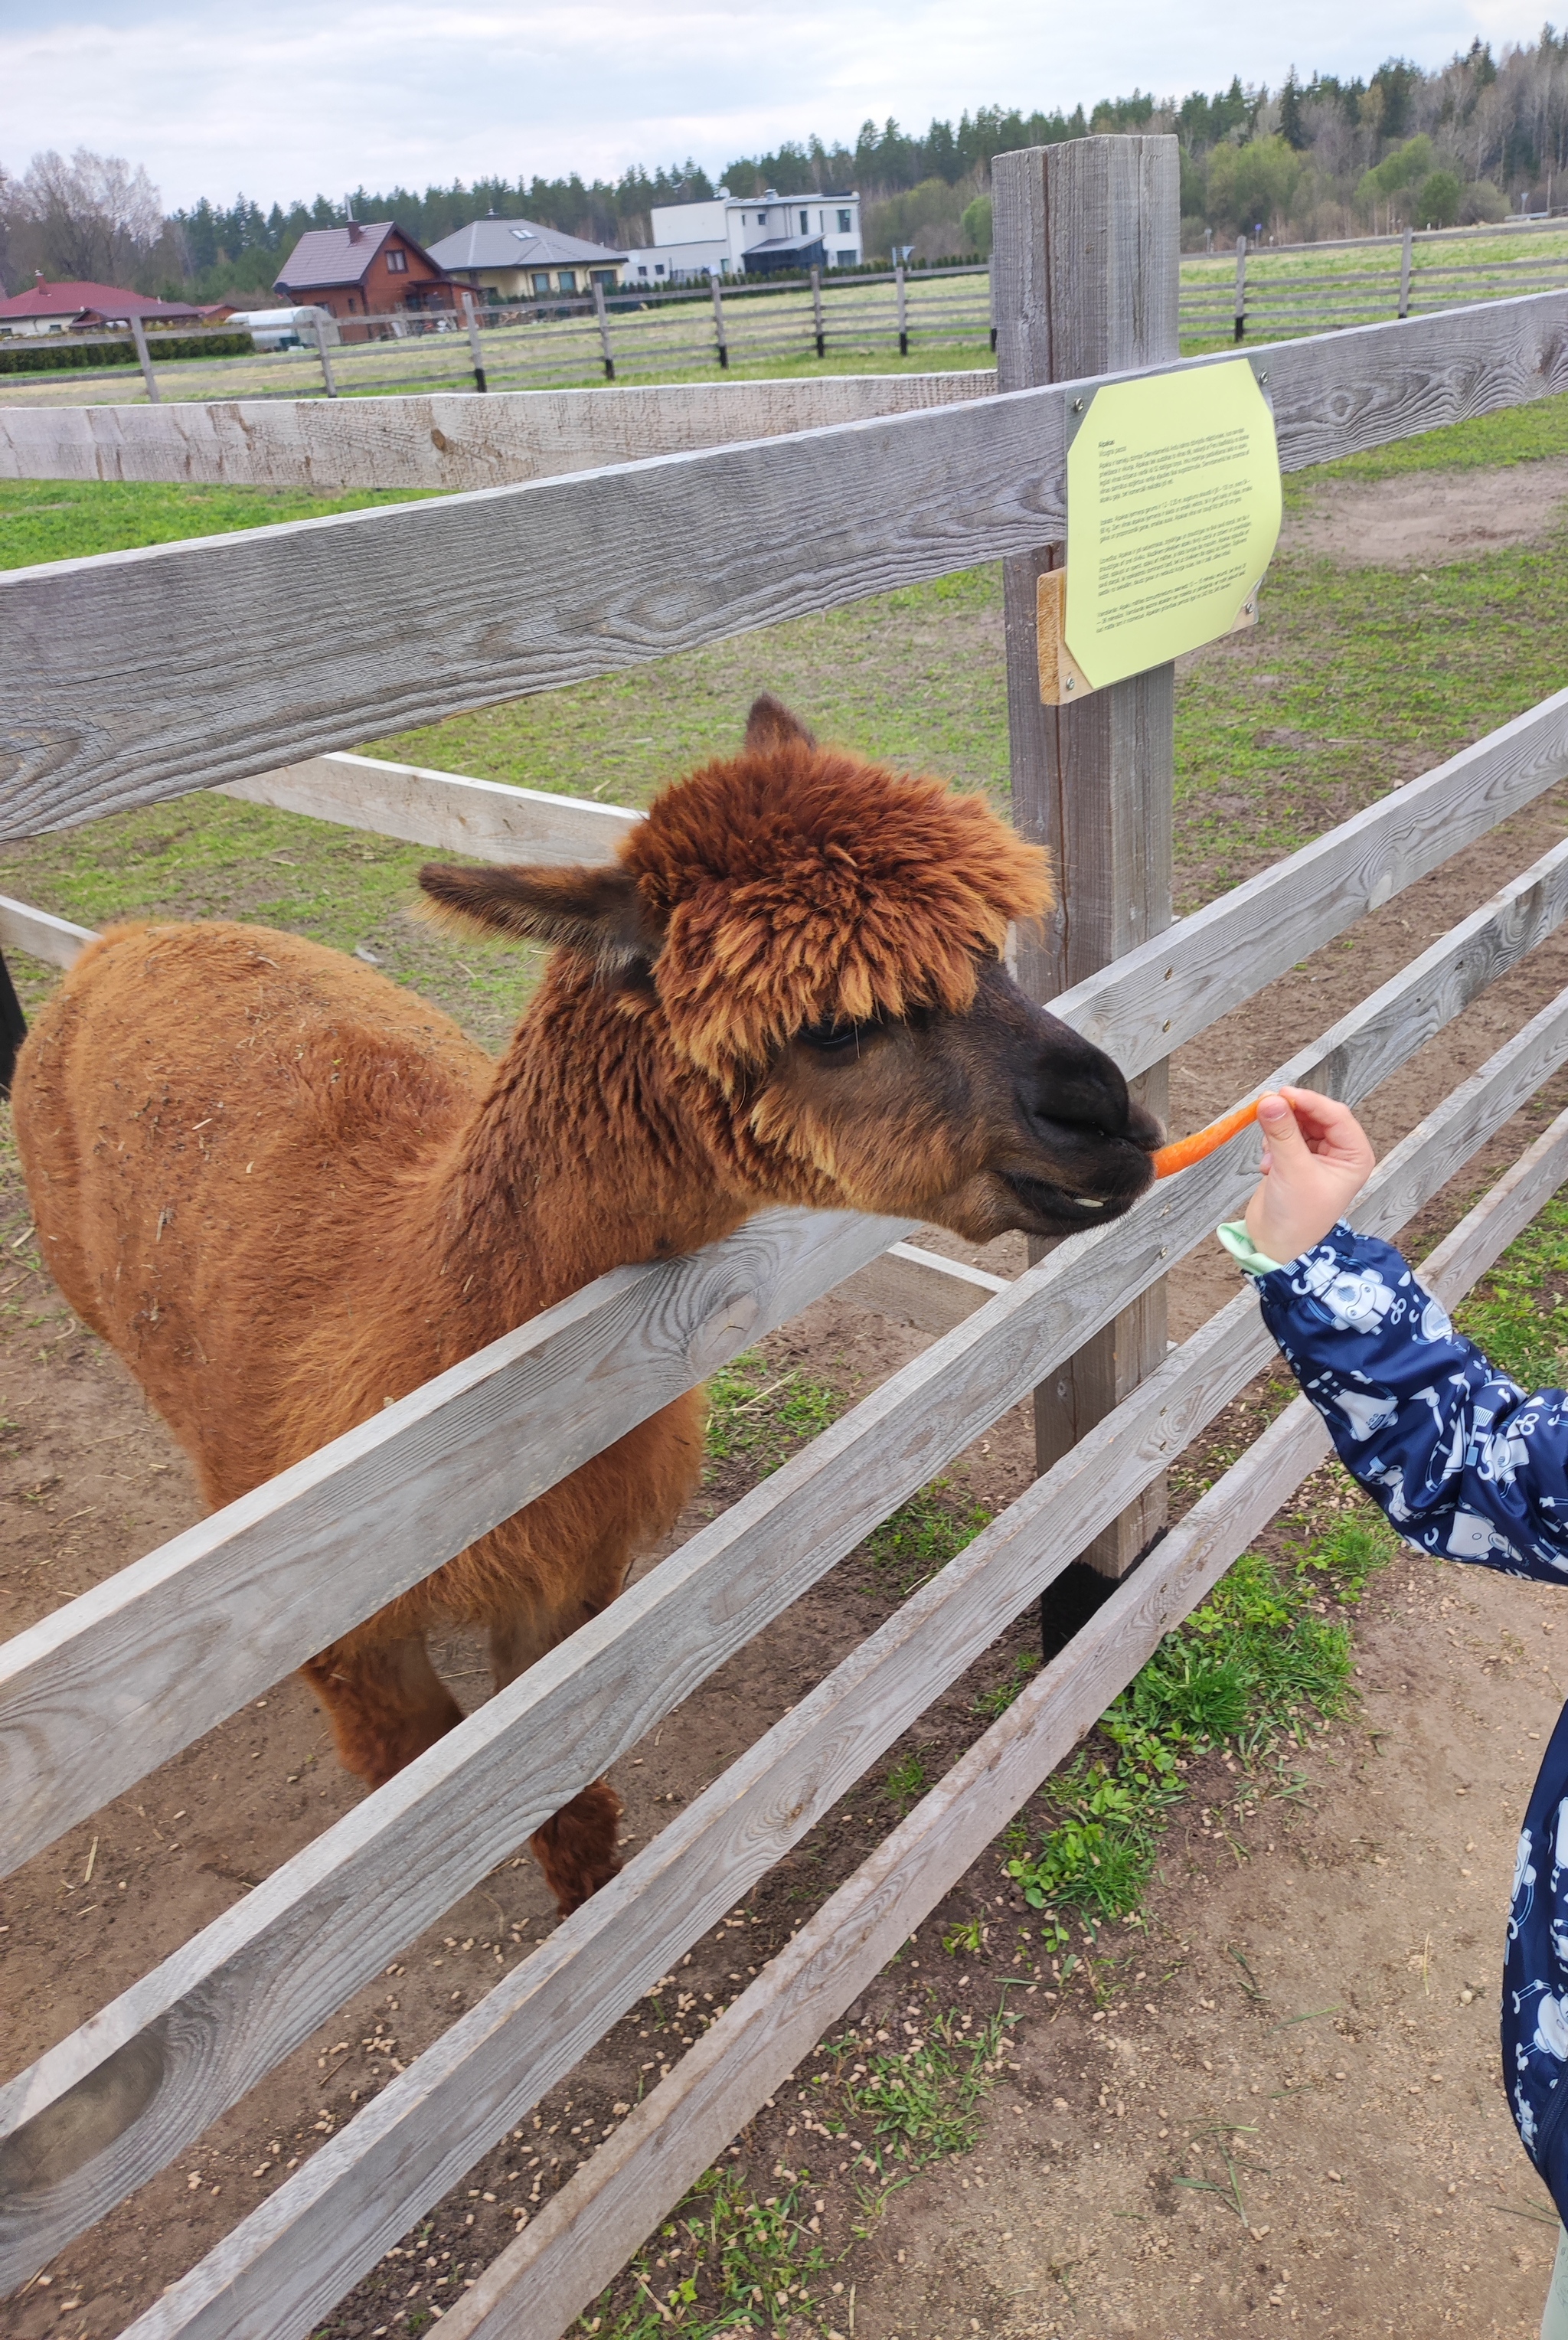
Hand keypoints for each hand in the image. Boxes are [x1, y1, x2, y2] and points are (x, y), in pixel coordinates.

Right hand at [1242, 1087, 1375, 1265]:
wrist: (1276, 1246)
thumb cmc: (1297, 1217)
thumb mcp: (1292, 1171)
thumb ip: (1282, 1132)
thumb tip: (1270, 1100)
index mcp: (1354, 1156)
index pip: (1336, 1115)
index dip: (1310, 1101)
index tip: (1283, 1094)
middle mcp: (1339, 1152)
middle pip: (1315, 1115)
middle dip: (1291, 1114)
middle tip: (1266, 1108)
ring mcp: (1317, 1155)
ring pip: (1297, 1123)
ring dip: (1279, 1131)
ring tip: (1269, 1152)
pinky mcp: (1295, 1159)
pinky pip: (1284, 1135)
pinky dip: (1272, 1143)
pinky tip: (1267, 1165)